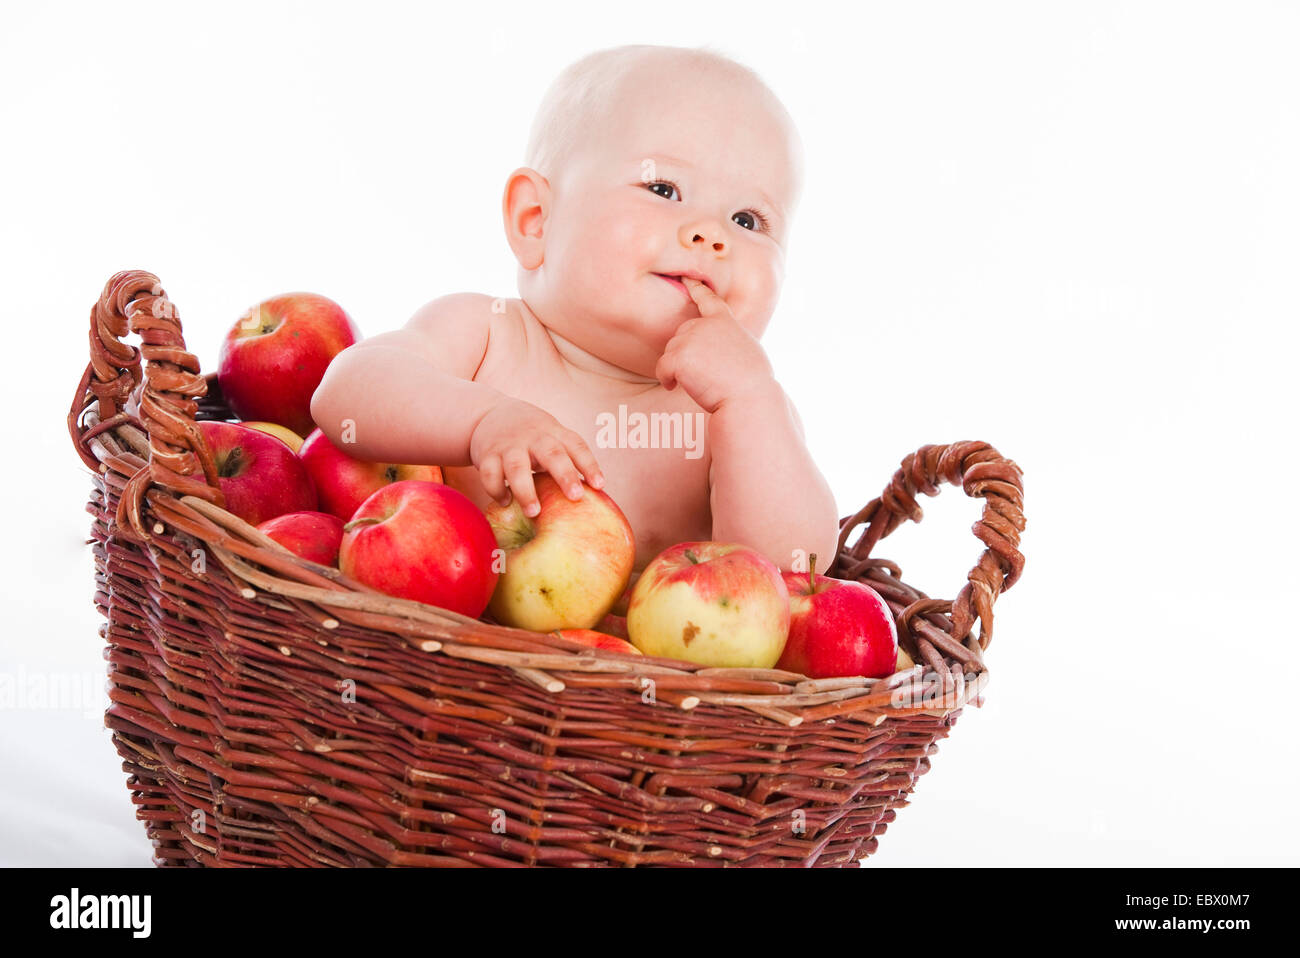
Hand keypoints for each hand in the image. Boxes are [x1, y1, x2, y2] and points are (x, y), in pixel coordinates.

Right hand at [468, 397, 604, 516]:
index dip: (589, 465)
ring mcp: (508, 445)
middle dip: (564, 475)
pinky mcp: (486, 455)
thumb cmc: (531, 436)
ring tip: (534, 512)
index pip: (577, 446)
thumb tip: (593, 497)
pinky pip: (490, 474)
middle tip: (575, 496)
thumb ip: (568, 459)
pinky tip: (506, 501)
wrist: (489, 414)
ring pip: (516, 466)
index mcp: (554, 433)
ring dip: (525, 490)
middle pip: (551, 454)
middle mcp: (533, 437)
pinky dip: (497, 490)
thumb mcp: (551, 437)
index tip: (599, 485)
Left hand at [654, 278, 776, 413]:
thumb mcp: (747, 353)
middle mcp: (707, 325)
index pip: (709, 301)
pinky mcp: (679, 355)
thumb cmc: (753, 385)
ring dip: (678, 369)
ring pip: (670, 351)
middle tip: (703, 375)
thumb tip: (716, 352)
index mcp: (726, 322)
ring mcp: (692, 338)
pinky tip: (677, 387)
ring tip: (701, 383)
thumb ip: (728, 343)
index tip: (687, 278)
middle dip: (685, 354)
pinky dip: (666, 379)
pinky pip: (662, 367)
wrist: (749, 398)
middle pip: (682, 335)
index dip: (696, 288)